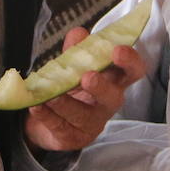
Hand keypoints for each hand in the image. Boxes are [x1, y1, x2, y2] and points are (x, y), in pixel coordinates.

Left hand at [24, 27, 145, 152]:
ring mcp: (91, 124)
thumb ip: (76, 50)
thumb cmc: (69, 87)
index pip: (132, 72)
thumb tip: (79, 33)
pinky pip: (59, 126)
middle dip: (101, 87)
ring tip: (51, 94)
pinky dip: (47, 115)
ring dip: (67, 103)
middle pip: (113, 98)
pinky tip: (37, 106)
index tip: (118, 50)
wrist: (47, 118)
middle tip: (88, 77)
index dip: (130, 62)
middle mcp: (106, 104)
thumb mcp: (72, 65)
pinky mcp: (72, 137)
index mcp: (113, 81)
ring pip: (82, 115)